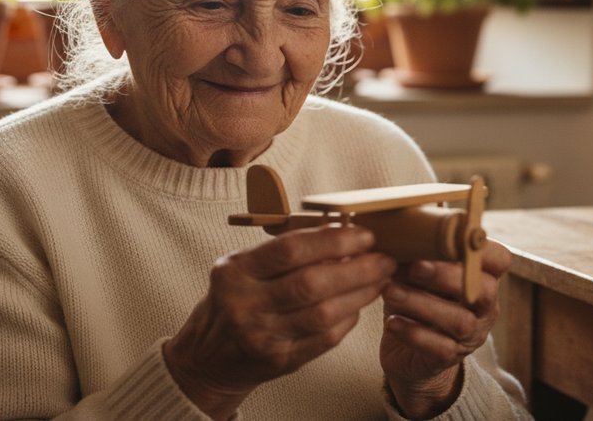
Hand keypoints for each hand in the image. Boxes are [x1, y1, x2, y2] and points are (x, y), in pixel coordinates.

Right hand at [164, 225, 395, 419]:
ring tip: (380, 279)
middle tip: (384, 258)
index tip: (363, 234)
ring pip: (323, 314)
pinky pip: (324, 339)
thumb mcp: (243, 267)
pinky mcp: (279, 361)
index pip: (289, 250)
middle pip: (311, 284)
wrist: (207, 356)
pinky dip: (348, 319)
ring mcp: (261, 337)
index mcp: (235, 271)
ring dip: (360, 295)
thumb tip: (340, 230)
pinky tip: (359, 305)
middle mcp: (245, 305)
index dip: (332, 241)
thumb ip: (284, 252)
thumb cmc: (234, 299)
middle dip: (357, 269)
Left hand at [379, 242, 512, 418]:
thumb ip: (418, 250)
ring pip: (459, 320)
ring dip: (422, 303)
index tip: (450, 237)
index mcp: (482, 277)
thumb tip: (398, 225)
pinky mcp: (450, 358)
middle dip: (447, 276)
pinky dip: (413, 333)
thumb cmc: (416, 296)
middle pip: (482, 290)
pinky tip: (392, 322)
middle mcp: (484, 306)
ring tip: (390, 290)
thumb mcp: (418, 271)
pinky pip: (439, 348)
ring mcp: (471, 335)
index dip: (482, 248)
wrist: (407, 350)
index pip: (500, 259)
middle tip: (414, 266)